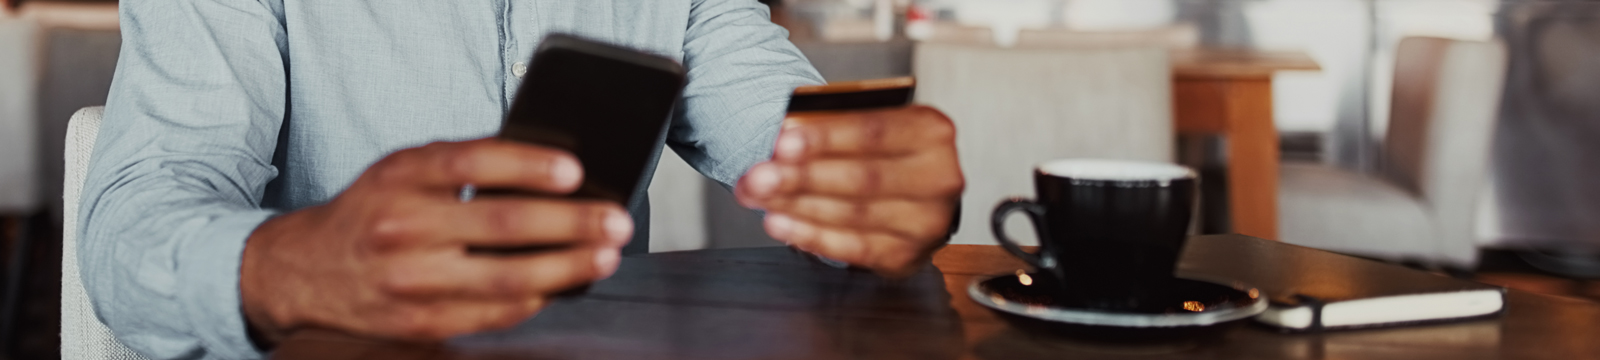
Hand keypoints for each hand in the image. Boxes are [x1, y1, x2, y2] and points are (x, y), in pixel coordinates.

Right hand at [240, 139, 631, 344]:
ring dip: (566, 269)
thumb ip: (463, 166)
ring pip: (505, 279)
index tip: (574, 170)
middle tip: (615, 221)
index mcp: (401, 176)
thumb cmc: (373, 210)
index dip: (527, 165)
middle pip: (502, 225)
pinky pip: (492, 315)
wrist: (306, 270)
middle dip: (570, 224)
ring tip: (604, 257)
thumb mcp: (404, 170)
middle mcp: (402, 226)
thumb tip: (551, 174)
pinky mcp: (419, 323)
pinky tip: (562, 287)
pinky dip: (534, 300)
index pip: (472, 163)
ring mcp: (410, 280)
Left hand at [735, 105, 963, 277]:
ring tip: (759, 197)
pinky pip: (854, 249)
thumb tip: (784, 139)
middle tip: (758, 176)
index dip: (826, 139)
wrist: (911, 188)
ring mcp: (927, 222)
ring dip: (798, 206)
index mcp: (931, 131)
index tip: (783, 142)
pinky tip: (781, 224)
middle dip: (802, 178)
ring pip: (854, 214)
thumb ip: (833, 126)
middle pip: (863, 178)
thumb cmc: (881, 151)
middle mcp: (939, 177)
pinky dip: (812, 236)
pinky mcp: (908, 255)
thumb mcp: (867, 123)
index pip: (875, 132)